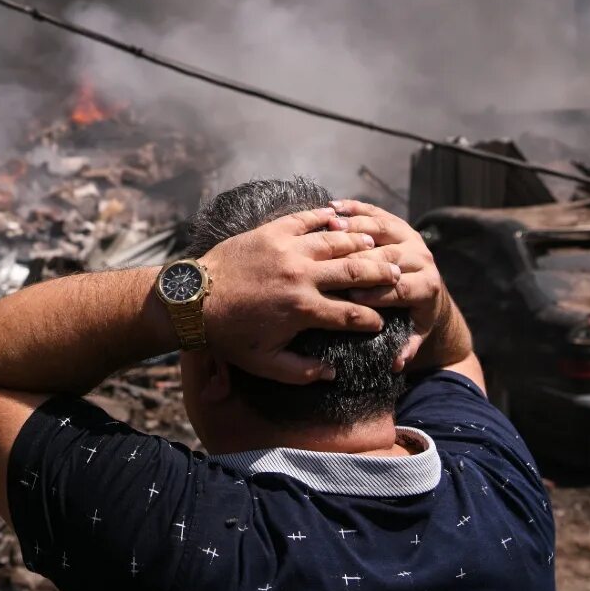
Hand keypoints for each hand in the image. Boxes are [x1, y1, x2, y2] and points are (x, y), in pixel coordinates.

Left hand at [198, 208, 402, 383]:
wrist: (193, 299)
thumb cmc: (228, 334)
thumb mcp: (263, 364)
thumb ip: (300, 371)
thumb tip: (331, 373)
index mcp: (303, 310)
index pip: (352, 315)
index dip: (372, 321)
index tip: (381, 323)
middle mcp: (301, 276)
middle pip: (354, 271)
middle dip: (381, 274)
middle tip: (396, 274)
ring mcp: (287, 249)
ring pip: (336, 241)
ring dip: (360, 244)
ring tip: (376, 247)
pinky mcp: (271, 231)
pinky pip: (306, 219)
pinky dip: (326, 217)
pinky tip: (340, 218)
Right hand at [328, 200, 445, 371]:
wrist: (429, 287)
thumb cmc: (414, 314)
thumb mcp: (416, 332)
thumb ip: (407, 347)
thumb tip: (396, 363)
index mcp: (427, 286)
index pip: (401, 288)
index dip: (377, 292)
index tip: (351, 297)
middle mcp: (422, 257)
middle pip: (390, 255)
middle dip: (361, 259)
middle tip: (334, 262)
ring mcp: (410, 235)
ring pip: (382, 226)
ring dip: (356, 226)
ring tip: (330, 228)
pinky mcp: (397, 222)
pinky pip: (374, 211)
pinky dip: (353, 208)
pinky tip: (331, 208)